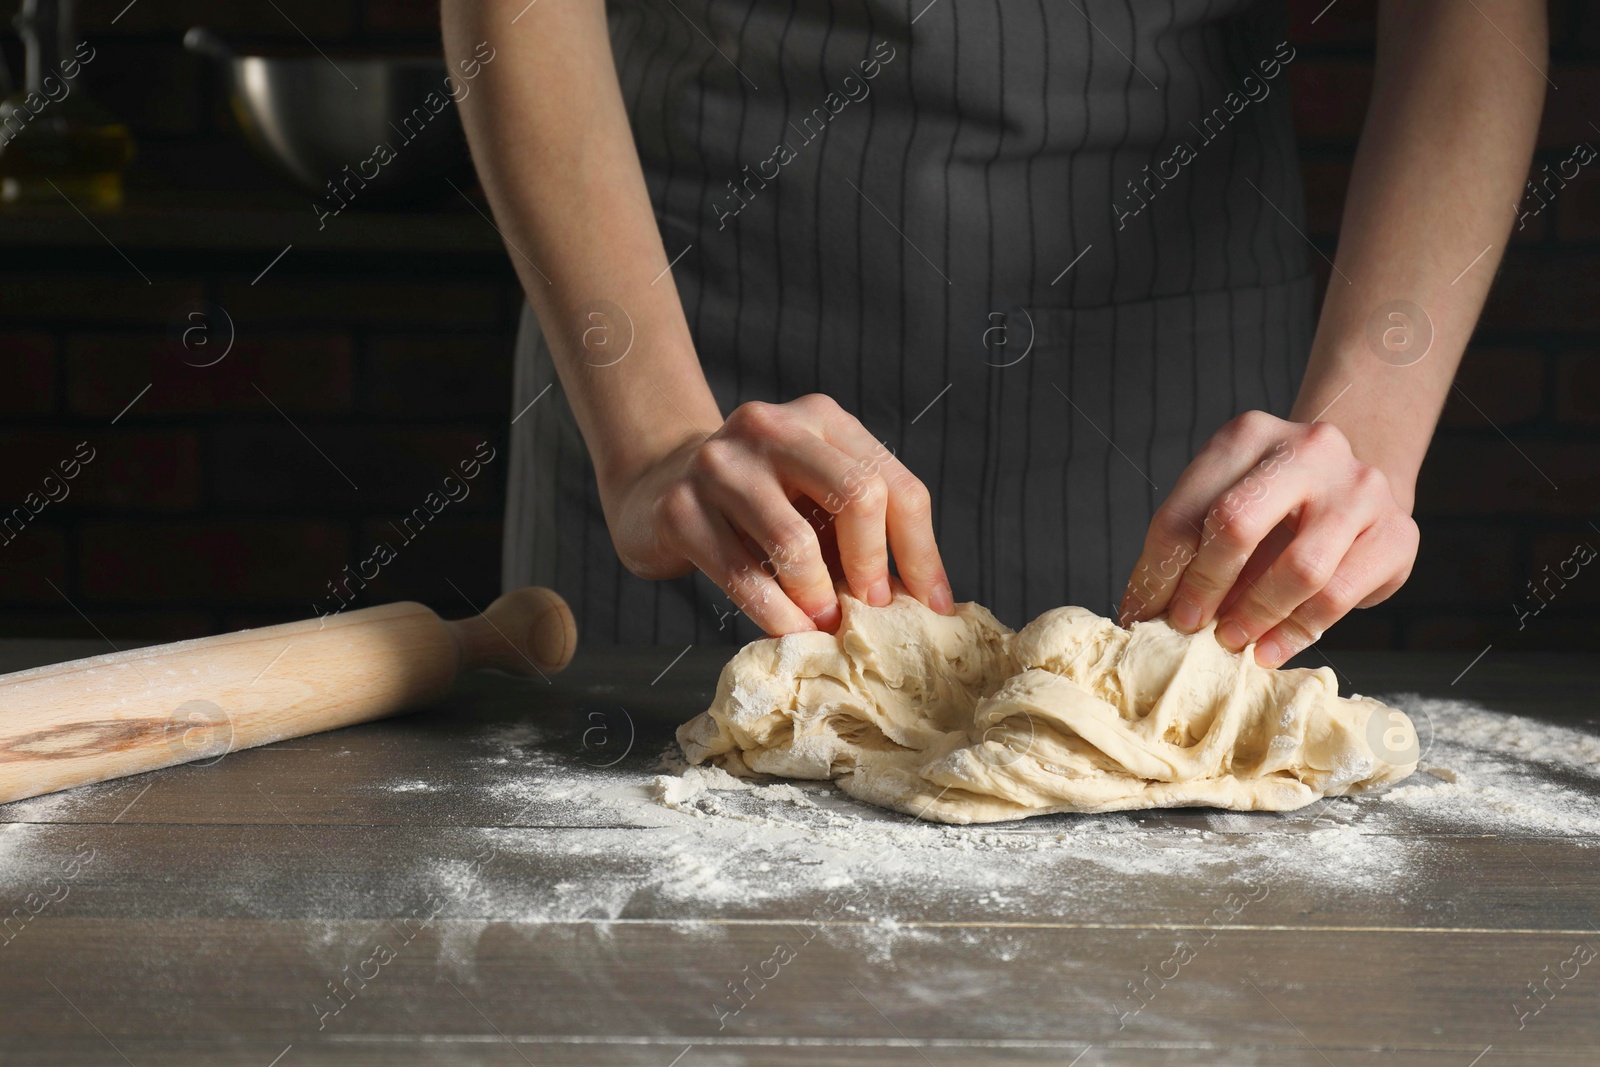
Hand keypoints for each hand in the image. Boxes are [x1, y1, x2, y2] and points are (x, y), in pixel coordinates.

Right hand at [606, 394, 953, 634]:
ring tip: (825, 625)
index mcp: (822, 419)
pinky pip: (742, 573)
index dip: (920, 551)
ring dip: (819, 598)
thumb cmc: (756, 504)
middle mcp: (772, 427)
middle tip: (871, 611)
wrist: (656, 485)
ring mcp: (720, 464)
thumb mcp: (814, 500)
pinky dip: (776, 614)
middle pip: (858, 494)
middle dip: (872, 566)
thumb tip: (925, 601)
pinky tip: (790, 632)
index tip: (932, 607)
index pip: (893, 483)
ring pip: (796, 541)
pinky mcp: (680, 508)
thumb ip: (861, 533)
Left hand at [1118, 411, 1417, 667]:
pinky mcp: (1396, 531)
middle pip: (1238, 524)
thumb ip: (1191, 545)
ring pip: (1299, 568)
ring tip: (1230, 641)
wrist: (1355, 488)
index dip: (1157, 571)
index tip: (1141, 614)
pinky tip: (1270, 648)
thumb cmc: (1276, 505)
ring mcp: (1359, 488)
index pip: (1186, 509)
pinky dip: (1296, 631)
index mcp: (1248, 435)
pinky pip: (1339, 595)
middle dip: (1203, 586)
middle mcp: (1308, 449)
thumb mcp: (1227, 503)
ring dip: (1254, 615)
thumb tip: (1143, 612)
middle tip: (1186, 626)